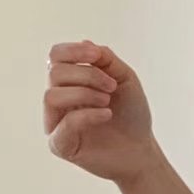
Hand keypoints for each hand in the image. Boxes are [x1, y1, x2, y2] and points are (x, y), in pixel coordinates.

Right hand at [43, 40, 158, 185]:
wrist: (142, 150)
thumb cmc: (132, 115)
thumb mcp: (124, 78)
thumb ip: (106, 59)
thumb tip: (85, 42)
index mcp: (68, 81)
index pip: (55, 56)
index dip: (73, 50)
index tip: (97, 55)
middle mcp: (57, 99)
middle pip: (54, 72)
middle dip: (87, 74)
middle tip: (112, 87)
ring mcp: (55, 123)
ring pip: (52, 96)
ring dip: (84, 93)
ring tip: (107, 101)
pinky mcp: (60, 145)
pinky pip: (64, 123)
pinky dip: (87, 115)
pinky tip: (107, 115)